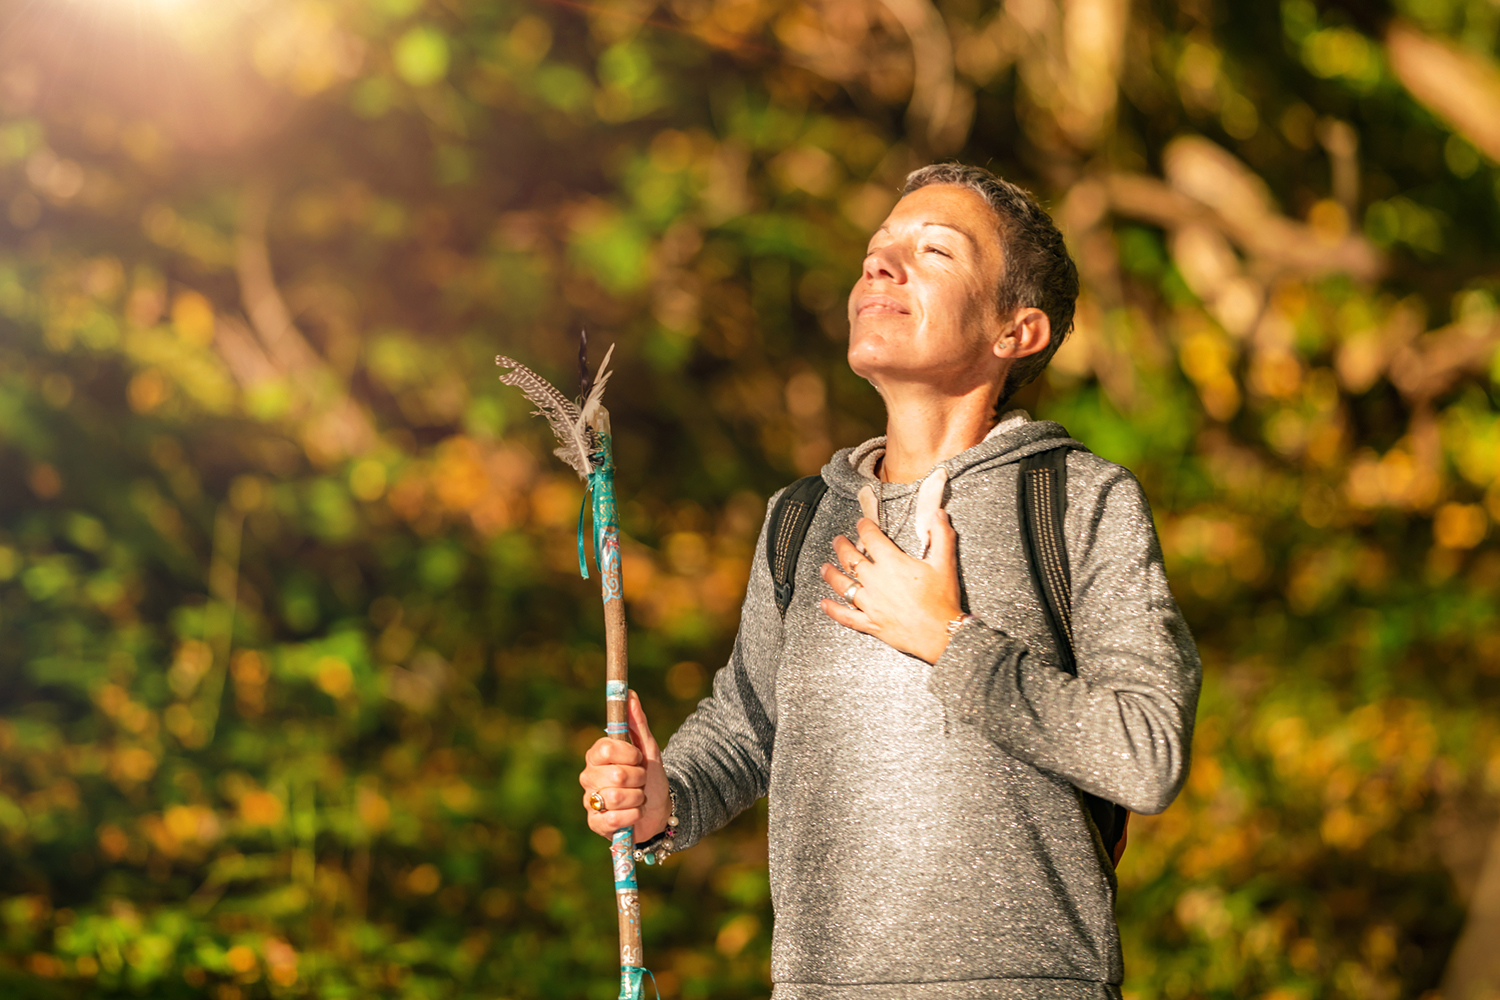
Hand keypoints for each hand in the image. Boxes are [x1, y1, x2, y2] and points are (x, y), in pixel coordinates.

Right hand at [578, 691, 670, 840]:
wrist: (660, 809)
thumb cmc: (651, 777)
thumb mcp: (648, 748)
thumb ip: (637, 722)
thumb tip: (631, 694)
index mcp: (598, 755)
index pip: (607, 749)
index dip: (629, 754)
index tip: (638, 758)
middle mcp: (589, 776)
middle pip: (616, 775)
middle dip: (638, 779)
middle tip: (640, 781)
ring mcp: (590, 800)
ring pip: (616, 797)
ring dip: (637, 798)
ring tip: (638, 798)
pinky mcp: (595, 823)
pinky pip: (613, 819)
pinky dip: (632, 816)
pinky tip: (633, 814)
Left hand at [819, 512, 963, 663]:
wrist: (940, 634)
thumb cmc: (941, 601)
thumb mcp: (945, 563)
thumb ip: (941, 536)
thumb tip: (938, 515)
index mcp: (892, 563)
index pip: (872, 538)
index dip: (864, 527)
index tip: (861, 523)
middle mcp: (876, 581)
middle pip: (852, 559)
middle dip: (842, 547)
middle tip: (838, 541)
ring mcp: (870, 603)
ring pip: (843, 585)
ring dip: (831, 574)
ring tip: (825, 567)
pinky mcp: (870, 623)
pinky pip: (846, 616)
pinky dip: (833, 610)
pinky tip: (824, 604)